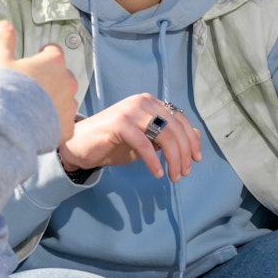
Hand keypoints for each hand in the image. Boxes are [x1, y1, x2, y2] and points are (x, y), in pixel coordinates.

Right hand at [0, 21, 77, 143]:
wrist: (9, 125)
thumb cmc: (6, 90)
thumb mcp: (1, 60)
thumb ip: (4, 40)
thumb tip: (4, 24)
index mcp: (54, 62)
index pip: (53, 51)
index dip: (42, 55)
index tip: (33, 62)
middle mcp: (68, 81)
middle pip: (61, 76)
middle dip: (49, 80)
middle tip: (30, 88)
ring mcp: (70, 105)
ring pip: (65, 99)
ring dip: (53, 101)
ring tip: (32, 108)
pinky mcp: (68, 127)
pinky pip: (63, 122)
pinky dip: (54, 123)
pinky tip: (38, 124)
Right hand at [57, 94, 202, 182]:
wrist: (80, 146)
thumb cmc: (114, 143)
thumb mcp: (147, 140)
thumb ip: (168, 136)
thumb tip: (197, 136)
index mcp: (151, 103)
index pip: (180, 119)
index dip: (192, 140)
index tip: (196, 160)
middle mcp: (143, 101)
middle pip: (175, 127)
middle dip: (184, 153)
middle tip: (184, 173)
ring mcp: (130, 110)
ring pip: (164, 134)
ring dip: (173, 158)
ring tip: (173, 176)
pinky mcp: (119, 123)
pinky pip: (144, 143)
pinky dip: (153, 160)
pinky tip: (157, 173)